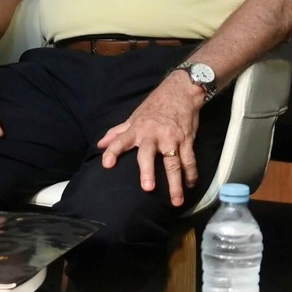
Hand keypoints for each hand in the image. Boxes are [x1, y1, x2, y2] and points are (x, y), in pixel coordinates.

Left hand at [96, 72, 203, 206]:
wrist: (180, 91)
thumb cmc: (155, 106)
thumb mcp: (134, 117)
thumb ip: (117, 132)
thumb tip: (100, 144)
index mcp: (137, 129)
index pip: (121, 140)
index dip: (113, 151)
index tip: (107, 164)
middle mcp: (153, 135)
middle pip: (149, 154)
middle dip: (148, 170)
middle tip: (148, 188)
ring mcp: (171, 138)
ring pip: (174, 162)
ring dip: (175, 182)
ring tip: (176, 200)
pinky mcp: (187, 140)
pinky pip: (190, 159)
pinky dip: (191, 174)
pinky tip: (190, 185)